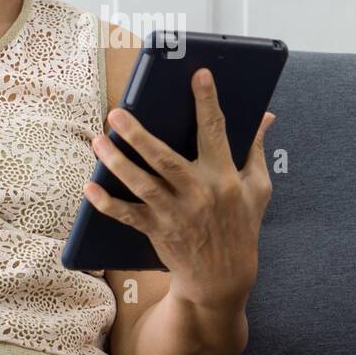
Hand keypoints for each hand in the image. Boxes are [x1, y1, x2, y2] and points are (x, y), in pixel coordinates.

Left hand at [83, 67, 275, 309]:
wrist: (223, 279)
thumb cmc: (241, 226)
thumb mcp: (257, 189)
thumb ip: (255, 149)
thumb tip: (265, 115)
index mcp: (225, 177)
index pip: (216, 131)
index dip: (208, 101)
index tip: (199, 75)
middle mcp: (199, 194)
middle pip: (165, 159)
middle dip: (139, 135)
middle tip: (117, 112)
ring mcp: (176, 214)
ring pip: (142, 184)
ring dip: (117, 163)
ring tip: (100, 140)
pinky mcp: (158, 231)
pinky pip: (128, 215)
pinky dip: (107, 204)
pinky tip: (90, 188)